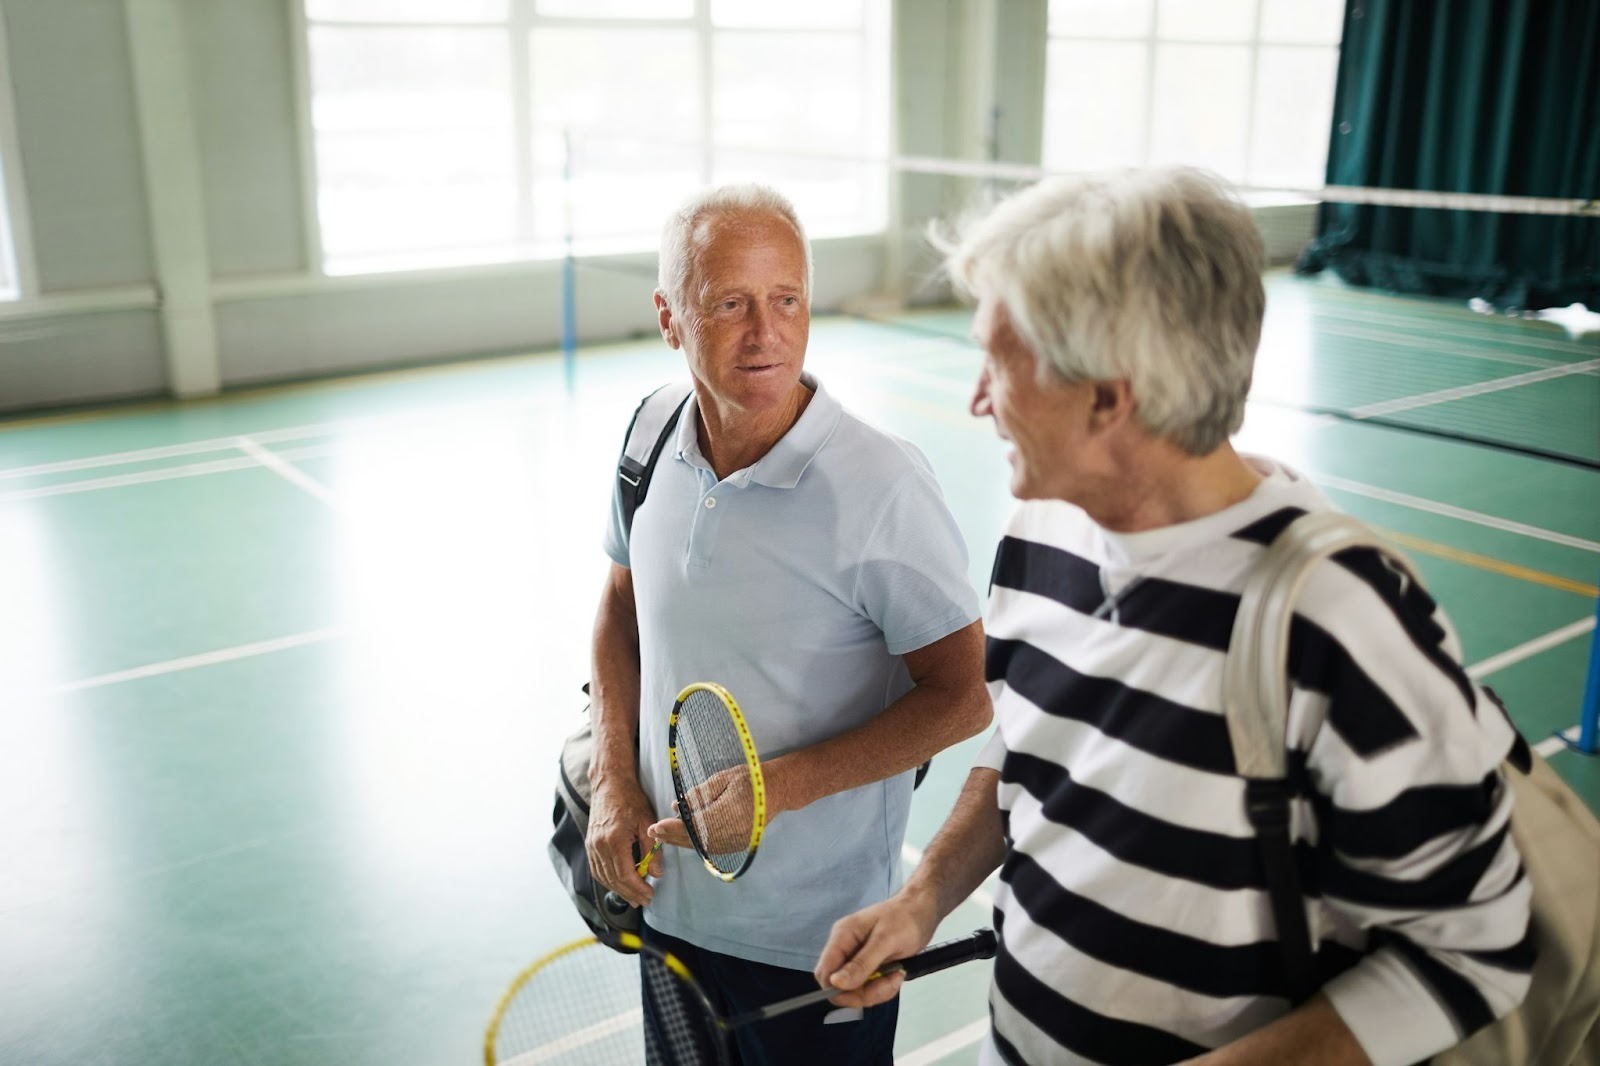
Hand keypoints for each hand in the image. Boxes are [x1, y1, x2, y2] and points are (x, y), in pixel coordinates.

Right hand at [586, 778, 659, 907]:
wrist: (609, 783)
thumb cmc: (630, 799)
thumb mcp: (647, 822)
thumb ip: (652, 849)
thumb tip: (657, 874)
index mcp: (614, 840)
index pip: (625, 874)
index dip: (638, 889)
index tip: (649, 895)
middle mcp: (599, 846)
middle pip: (614, 879)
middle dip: (630, 894)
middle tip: (644, 901)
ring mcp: (592, 846)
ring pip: (604, 877)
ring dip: (618, 890)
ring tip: (633, 898)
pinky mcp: (590, 844)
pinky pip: (597, 869)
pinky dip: (608, 880)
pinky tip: (619, 884)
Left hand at [648, 766, 755, 855]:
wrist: (777, 790)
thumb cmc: (750, 779)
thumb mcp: (723, 778)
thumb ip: (698, 794)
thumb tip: (676, 807)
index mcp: (729, 813)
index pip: (694, 825)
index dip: (673, 827)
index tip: (656, 825)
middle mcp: (733, 833)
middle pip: (696, 839)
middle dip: (672, 836)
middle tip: (653, 832)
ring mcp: (737, 842)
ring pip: (702, 846)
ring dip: (681, 842)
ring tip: (663, 836)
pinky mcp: (738, 845)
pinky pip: (711, 848)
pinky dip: (694, 844)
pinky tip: (682, 839)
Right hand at [812, 890, 940, 1008]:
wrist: (923, 909)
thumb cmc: (906, 917)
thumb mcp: (886, 941)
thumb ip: (861, 963)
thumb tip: (836, 983)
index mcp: (842, 937)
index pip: (824, 973)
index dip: (838, 990)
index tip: (863, 993)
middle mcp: (845, 948)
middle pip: (839, 986)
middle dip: (863, 993)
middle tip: (887, 983)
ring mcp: (857, 958)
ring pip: (855, 990)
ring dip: (878, 990)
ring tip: (896, 975)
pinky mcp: (869, 965)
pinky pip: (869, 988)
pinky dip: (884, 987)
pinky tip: (897, 973)